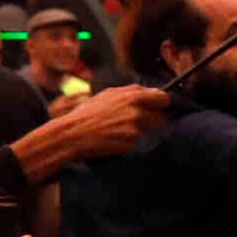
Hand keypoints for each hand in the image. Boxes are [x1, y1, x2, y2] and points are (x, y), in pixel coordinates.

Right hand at [27, 85, 164, 170]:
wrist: (72, 134)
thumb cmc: (88, 113)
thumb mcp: (109, 94)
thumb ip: (131, 92)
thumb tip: (151, 93)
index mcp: (133, 96)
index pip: (163, 98)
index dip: (162, 104)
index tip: (158, 107)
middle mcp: (137, 112)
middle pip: (161, 118)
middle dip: (153, 121)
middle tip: (139, 122)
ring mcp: (135, 129)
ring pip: (148, 132)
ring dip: (139, 132)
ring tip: (119, 130)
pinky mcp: (130, 144)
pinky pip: (137, 143)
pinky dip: (129, 142)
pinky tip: (114, 138)